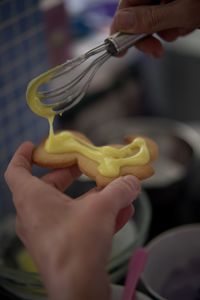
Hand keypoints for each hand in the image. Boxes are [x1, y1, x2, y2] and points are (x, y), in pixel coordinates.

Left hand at [5, 142, 140, 299]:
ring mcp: (46, 233)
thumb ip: (118, 189)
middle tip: (84, 166)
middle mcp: (34, 215)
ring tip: (114, 190)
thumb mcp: (101, 208)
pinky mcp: (60, 247)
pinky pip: (77, 224)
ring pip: (67, 206)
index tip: (35, 145)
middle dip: (67, 174)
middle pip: (46, 186)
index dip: (24, 155)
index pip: (17, 170)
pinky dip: (95, 216)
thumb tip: (132, 180)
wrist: (77, 290)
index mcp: (32, 198)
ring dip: (91, 197)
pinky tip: (122, 213)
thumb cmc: (77, 243)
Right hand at [111, 0, 199, 56]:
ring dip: (167, 31)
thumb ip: (150, 19)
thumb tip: (121, 24)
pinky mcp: (173, 1)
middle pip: (137, 15)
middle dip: (148, 35)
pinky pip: (165, 18)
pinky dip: (176, 25)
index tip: (120, 52)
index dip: (120, 31)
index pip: (125, 7)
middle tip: (156, 51)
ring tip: (184, 26)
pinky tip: (188, 22)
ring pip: (152, 20)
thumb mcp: (182, 11)